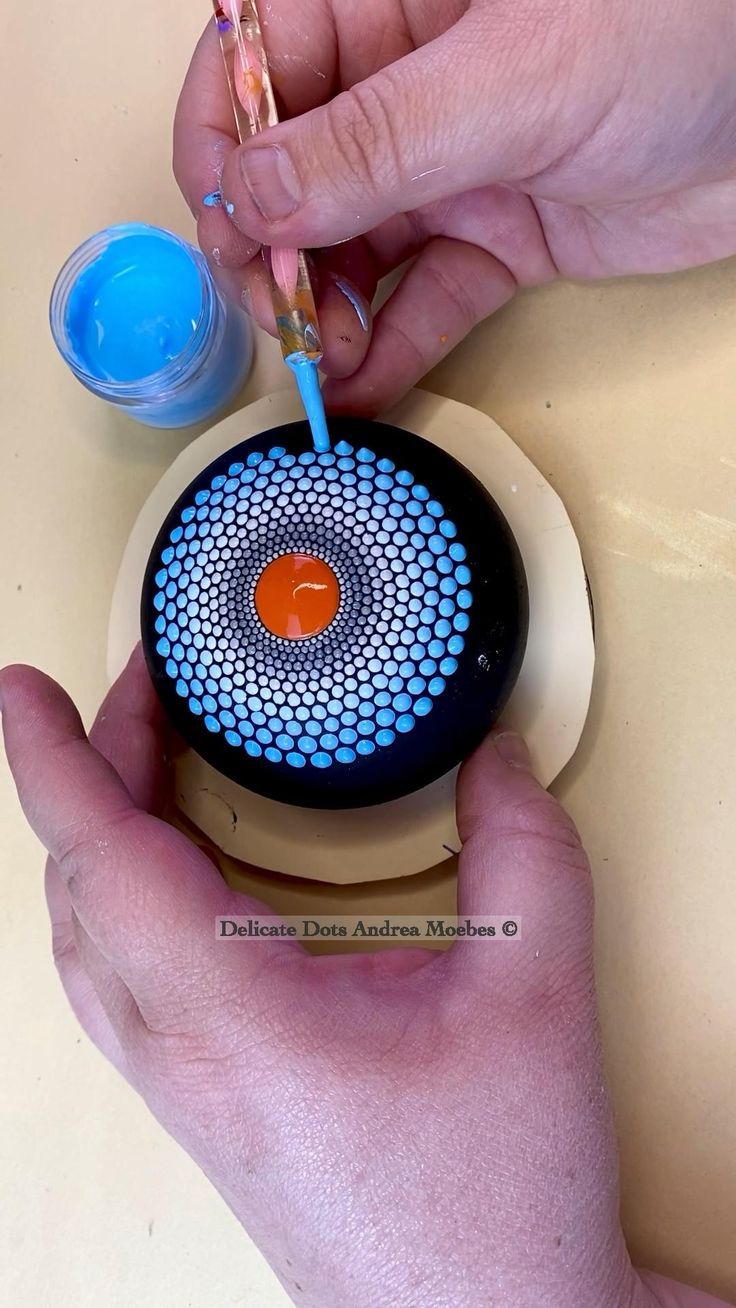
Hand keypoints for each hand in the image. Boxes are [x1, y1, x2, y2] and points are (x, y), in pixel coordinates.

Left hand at [3, 648, 721, 1306]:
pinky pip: (122, 982)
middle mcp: (184, 1059)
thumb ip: (523, 853)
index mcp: (235, 1024)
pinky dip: (126, 897)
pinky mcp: (210, 1104)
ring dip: (102, 837)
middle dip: (96, 770)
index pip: (105, 862)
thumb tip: (494, 760)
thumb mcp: (535, 998)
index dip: (52, 758)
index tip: (22, 689)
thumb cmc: (494, 1206)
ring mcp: (185, 1090)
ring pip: (88, 943)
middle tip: (146, 693)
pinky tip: (176, 876)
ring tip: (149, 764)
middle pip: (86, 888)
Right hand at [173, 0, 735, 415]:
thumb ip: (377, 144)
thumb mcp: (514, 79)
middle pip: (292, 169)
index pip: (259, 57)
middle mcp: (409, 80)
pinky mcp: (499, 235)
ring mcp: (453, 163)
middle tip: (277, 311)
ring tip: (323, 362)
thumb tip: (256, 198)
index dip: (223, 140)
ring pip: (352, 246)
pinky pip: (425, 296)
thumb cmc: (685, 29)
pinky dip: (391, 346)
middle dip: (270, 248)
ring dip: (325, 312)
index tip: (226, 220)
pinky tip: (361, 389)